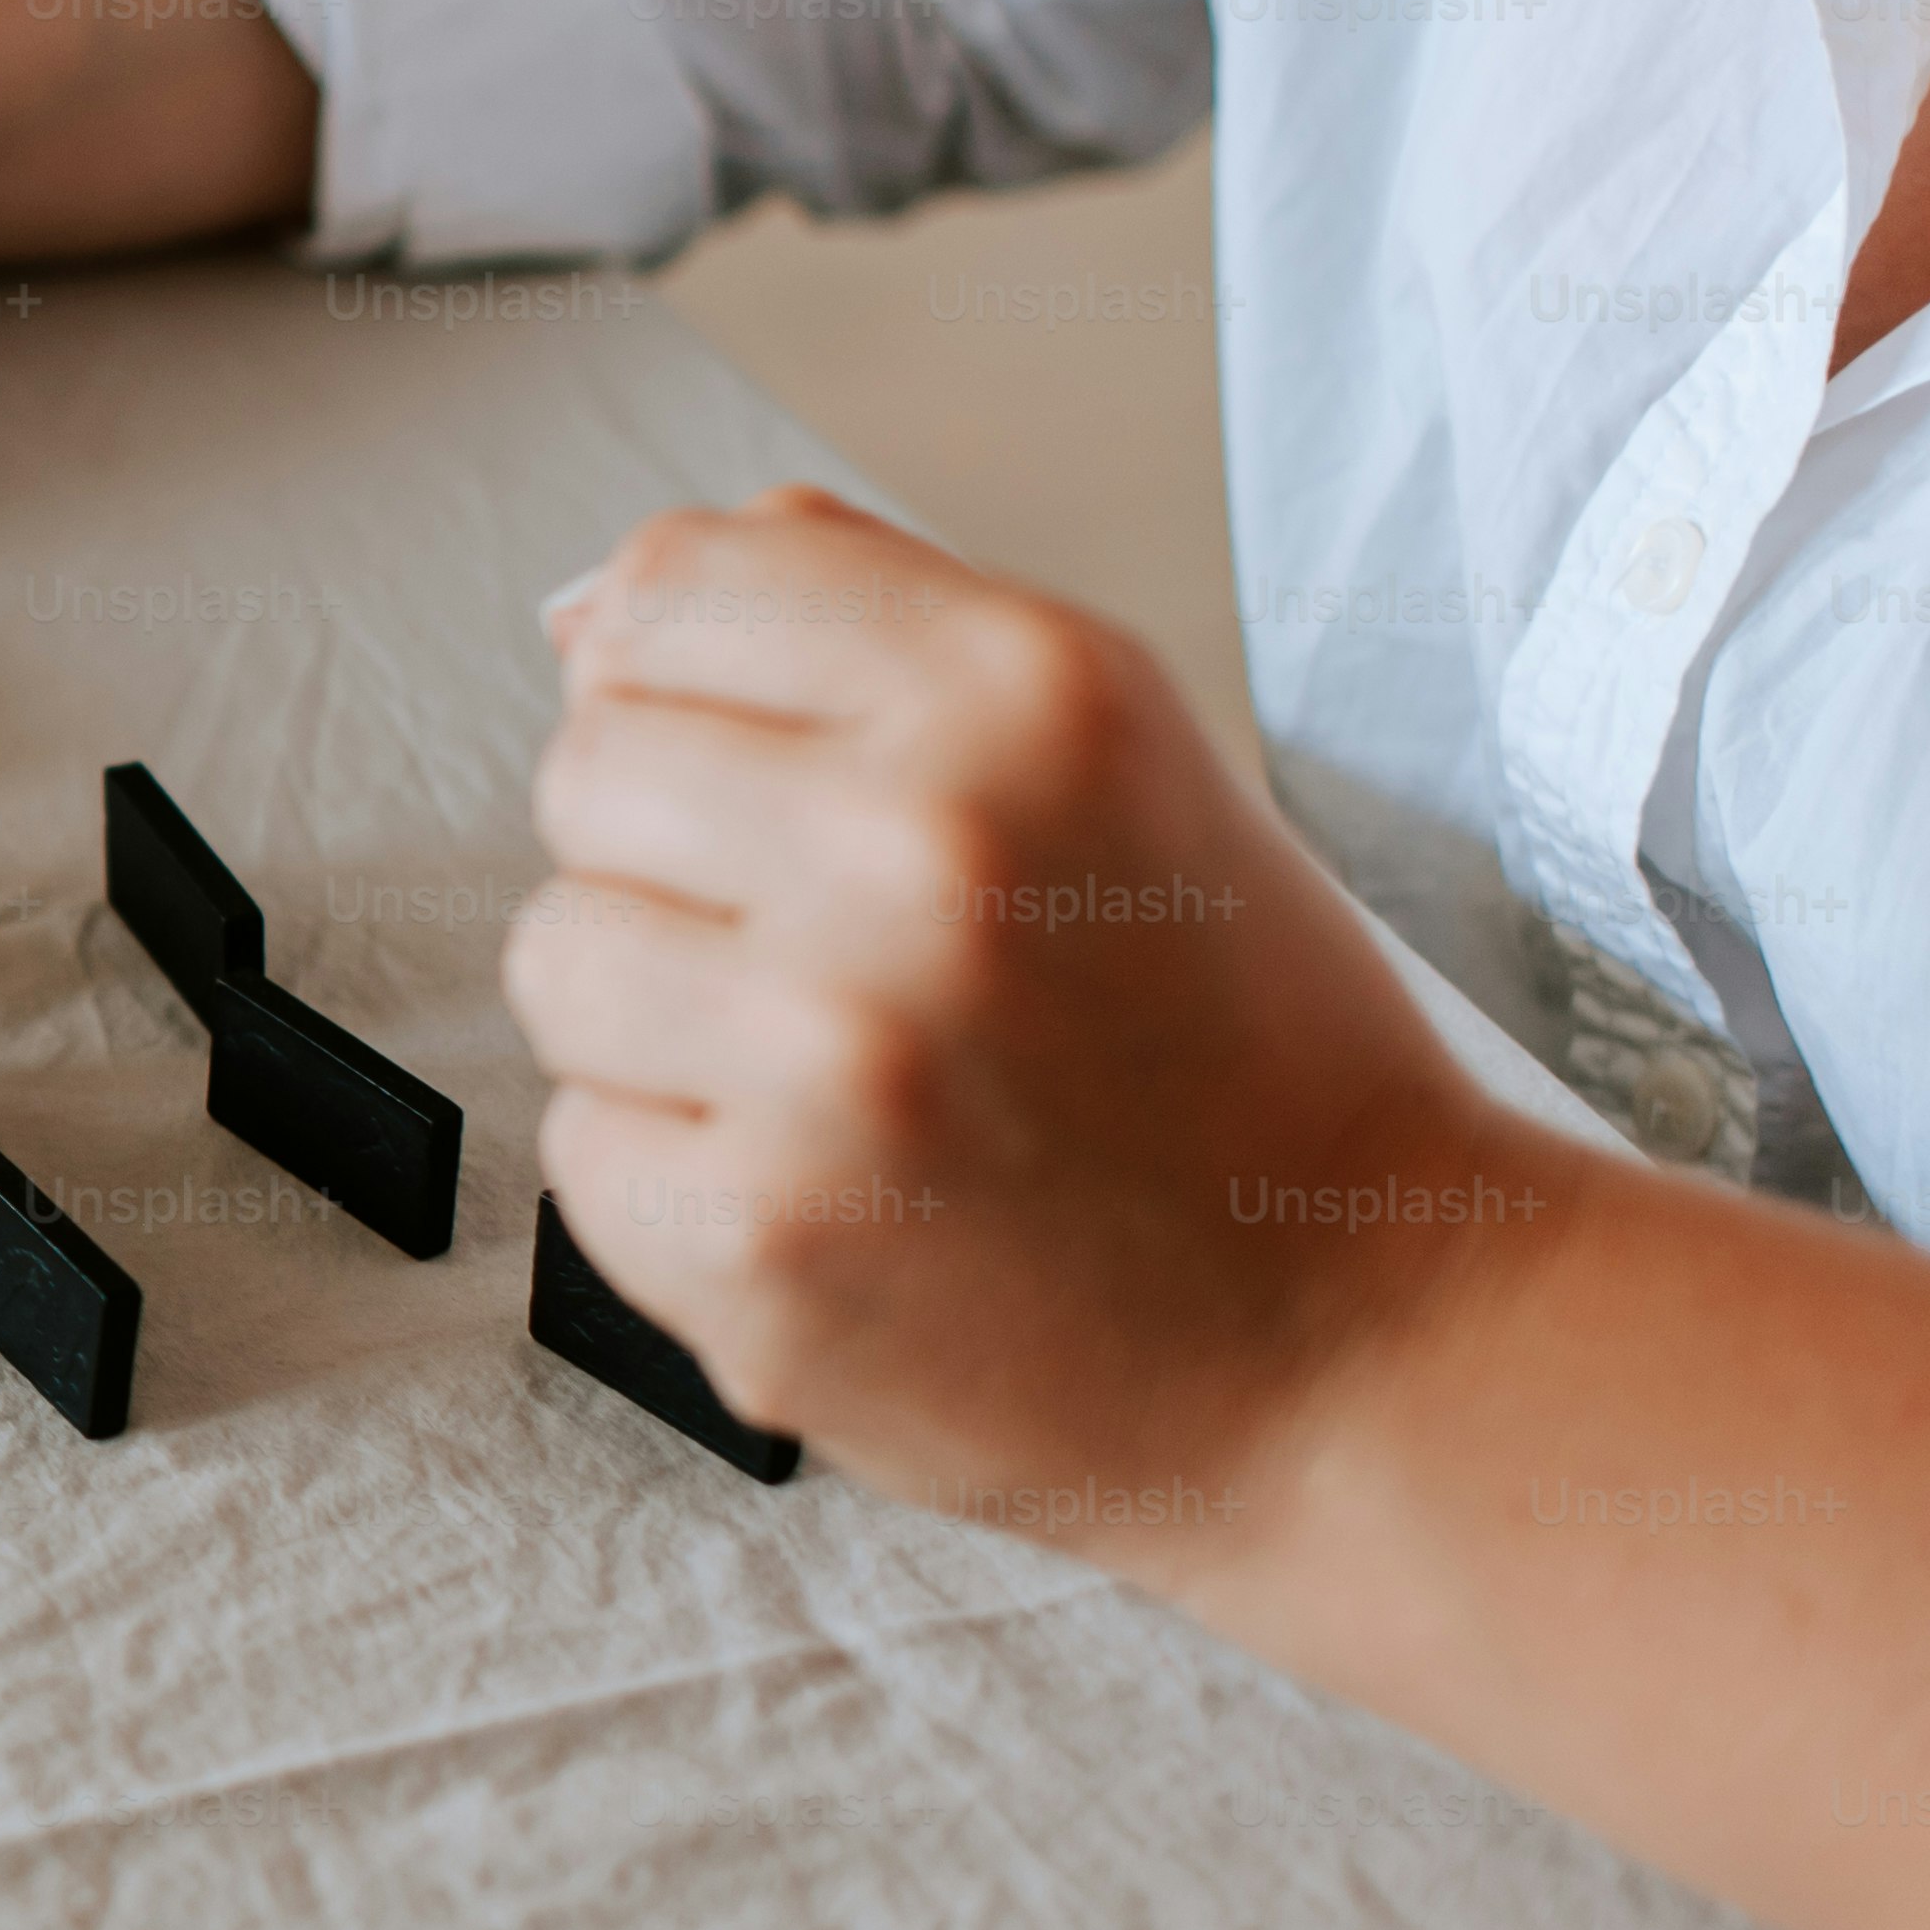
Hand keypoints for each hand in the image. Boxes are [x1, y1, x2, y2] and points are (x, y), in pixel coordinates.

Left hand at [505, 489, 1513, 1540]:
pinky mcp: (753, 1243)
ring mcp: (825, 1058)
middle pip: (587, 772)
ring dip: (660, 1024)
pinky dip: (686, 1183)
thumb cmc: (1240, 1054)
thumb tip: (586, 620)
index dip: (679, 684)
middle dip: (676, 861)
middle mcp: (918, 851)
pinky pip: (582, 1148)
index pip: (663, 591)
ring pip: (559, 958)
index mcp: (1020, 692)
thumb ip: (859, 630)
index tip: (756, 767)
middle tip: (837, 957)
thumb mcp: (1114, 755)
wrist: (1370, 1337)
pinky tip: (844, 1201)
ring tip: (841, 1083)